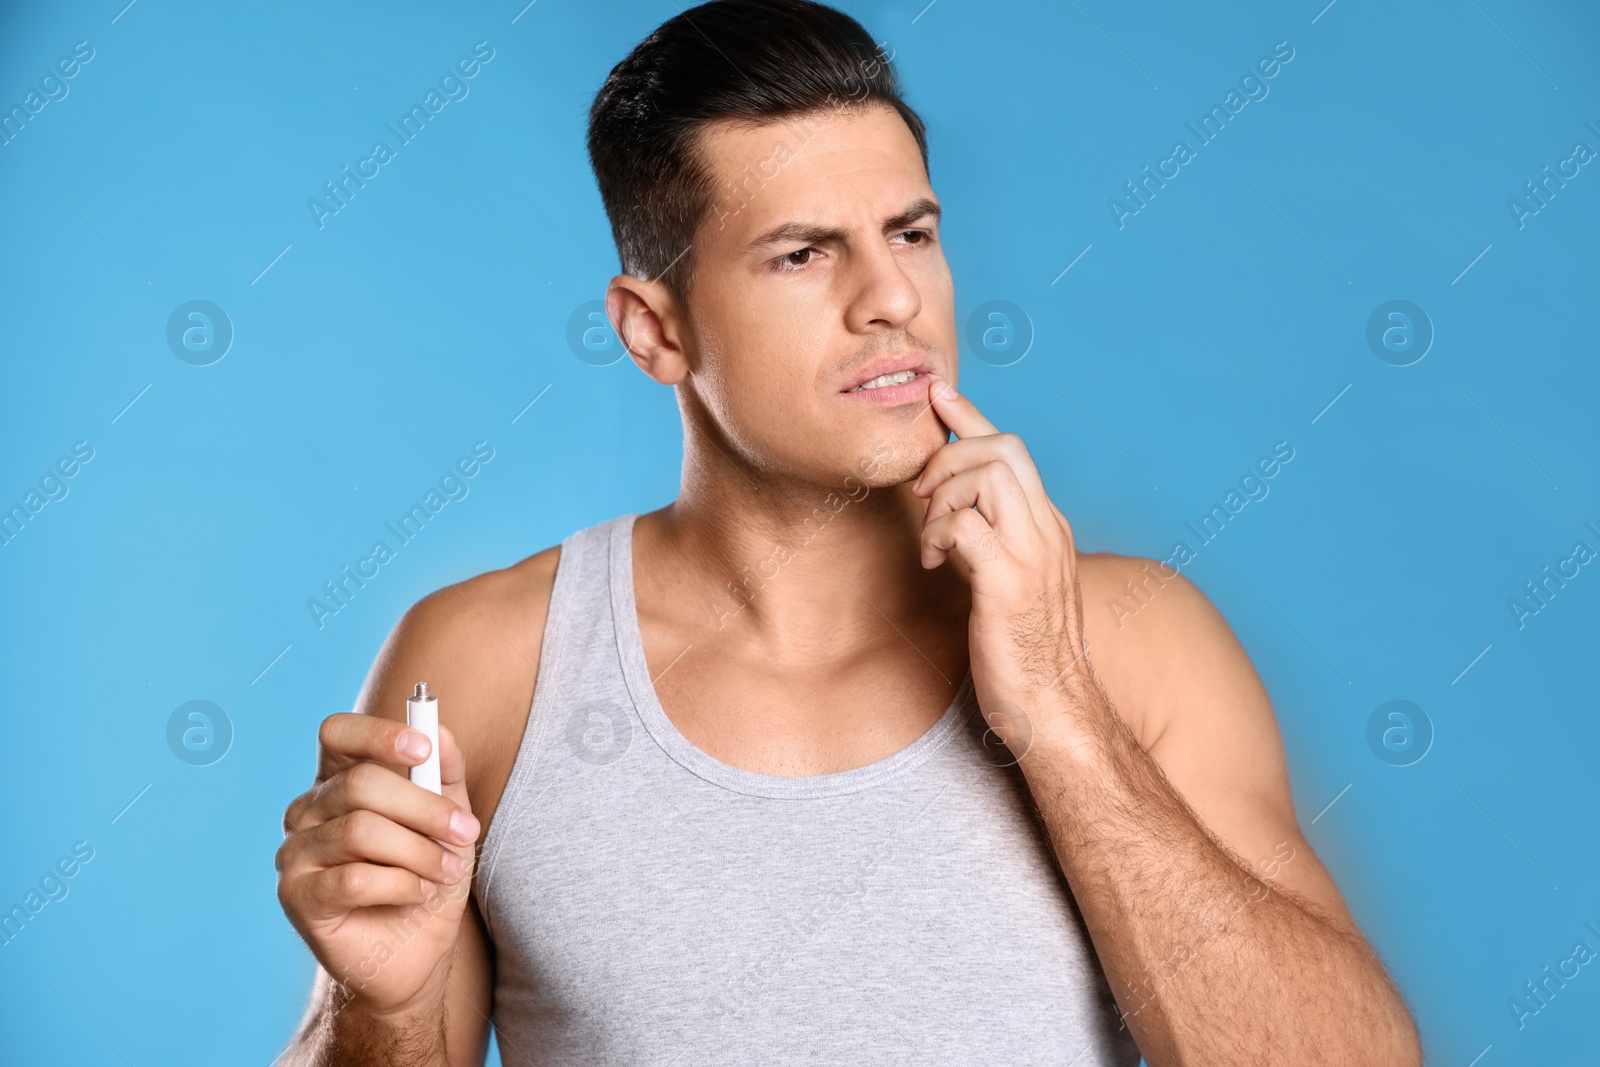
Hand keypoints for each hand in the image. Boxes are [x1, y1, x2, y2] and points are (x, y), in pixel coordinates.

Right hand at [275, 712, 480, 1017]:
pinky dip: (400, 885)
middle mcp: (308, 811)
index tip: (423, 749)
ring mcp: (296, 853)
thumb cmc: (428, 877)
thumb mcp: (449, 822)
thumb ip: (445, 776)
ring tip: (444, 872)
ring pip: (360, 831)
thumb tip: (441, 734)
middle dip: (424, 808)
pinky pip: (352, 879)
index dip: (377, 734)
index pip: (337, 734)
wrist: (417, 952)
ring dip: (419, 852)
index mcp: (339, 780)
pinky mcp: (297, 897)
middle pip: (359, 784)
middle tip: (465, 833)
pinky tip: (417, 894)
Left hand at [911, 375, 1106, 753]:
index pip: (1014, 452)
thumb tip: (954, 520)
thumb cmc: (1028, 655)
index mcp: (1049, 529)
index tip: (938, 396)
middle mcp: (1048, 532)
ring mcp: (1033, 557)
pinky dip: (939, 533)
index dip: (972, 417)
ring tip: (930, 537)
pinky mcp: (1009, 587)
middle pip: (1005, 447)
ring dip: (944, 494)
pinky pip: (967, 528)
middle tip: (921, 493)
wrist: (1056, 711)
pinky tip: (932, 564)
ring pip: (990, 475)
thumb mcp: (1010, 585)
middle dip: (950, 453)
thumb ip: (991, 545)